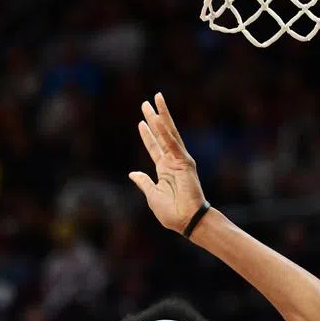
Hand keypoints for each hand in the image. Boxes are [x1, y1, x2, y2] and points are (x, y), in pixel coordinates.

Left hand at [128, 93, 206, 234]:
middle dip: (153, 118)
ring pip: (168, 134)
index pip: (154, 147)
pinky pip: (172, 144)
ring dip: (161, 116)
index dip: (147, 134)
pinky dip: (165, 132)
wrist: (187, 221)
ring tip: (155, 100)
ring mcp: (179, 161)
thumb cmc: (172, 212)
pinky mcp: (185, 163)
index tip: (141, 122)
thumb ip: (144, 182)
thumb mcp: (152, 195)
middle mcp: (172, 162)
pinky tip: (158, 119)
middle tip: (146, 103)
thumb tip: (132, 174)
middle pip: (161, 135)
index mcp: (164, 170)